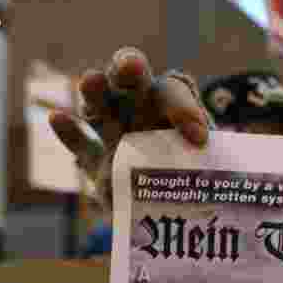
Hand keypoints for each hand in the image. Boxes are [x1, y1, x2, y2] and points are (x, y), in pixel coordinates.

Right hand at [47, 47, 209, 207]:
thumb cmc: (207, 183)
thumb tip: (224, 165)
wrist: (185, 216)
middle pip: (131, 81)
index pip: (174, 90)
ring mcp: (116, 136)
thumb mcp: (218, 170)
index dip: (183, 107)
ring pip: (100, 105)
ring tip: (91, 81)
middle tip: (132, 67)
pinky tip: (58, 118)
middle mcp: (143, 113)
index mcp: (175, 109)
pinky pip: (81, 147)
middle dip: (130, 68)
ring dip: (94, 90)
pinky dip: (69, 132)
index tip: (197, 138)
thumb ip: (219, 163)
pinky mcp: (99, 167)